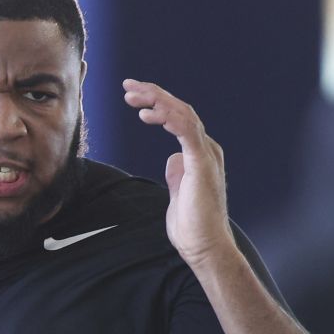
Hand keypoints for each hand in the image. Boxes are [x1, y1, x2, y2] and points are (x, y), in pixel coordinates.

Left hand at [122, 78, 233, 267]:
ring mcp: (206, 155)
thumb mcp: (179, 194)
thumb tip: (172, 159)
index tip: (134, 96)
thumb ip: (177, 174)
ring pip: (183, 114)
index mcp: (199, 154)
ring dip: (156, 101)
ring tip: (132, 97)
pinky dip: (168, 118)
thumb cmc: (192, 227)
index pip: (178, 118)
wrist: (205, 247)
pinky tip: (148, 114)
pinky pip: (186, 131)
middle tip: (127, 86)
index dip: (157, 103)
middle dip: (153, 94)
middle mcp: (206, 149)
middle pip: (179, 110)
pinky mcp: (202, 164)